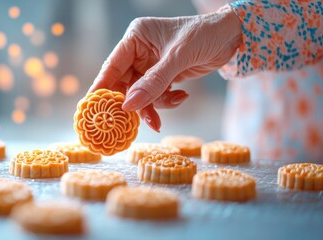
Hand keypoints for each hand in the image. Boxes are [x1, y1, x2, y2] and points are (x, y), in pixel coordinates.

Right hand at [89, 5, 241, 131]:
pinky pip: (156, 95)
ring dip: (153, 106)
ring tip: (164, 114)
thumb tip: (129, 106)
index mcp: (136, 38)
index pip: (112, 66)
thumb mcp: (178, 58)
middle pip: (125, 84)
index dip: (102, 88)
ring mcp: (150, 65)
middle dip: (134, 103)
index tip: (94, 109)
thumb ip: (154, 83)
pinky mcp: (162, 75)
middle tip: (135, 122)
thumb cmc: (204, 35)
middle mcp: (139, 51)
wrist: (232, 37)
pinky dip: (166, 101)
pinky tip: (182, 96)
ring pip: (141, 94)